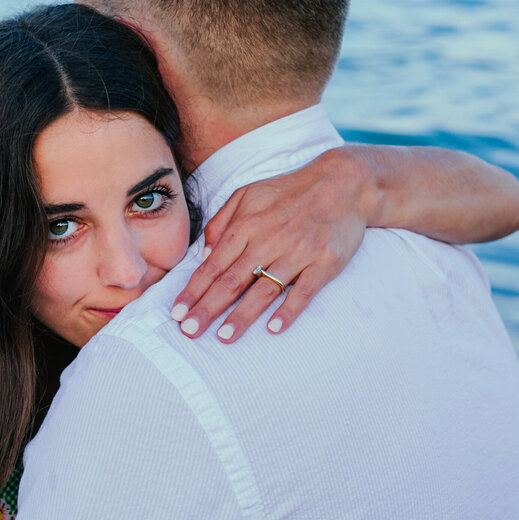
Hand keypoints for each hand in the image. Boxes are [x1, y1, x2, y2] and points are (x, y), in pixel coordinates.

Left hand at [171, 147, 376, 340]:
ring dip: (243, 315)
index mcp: (246, 226)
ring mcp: (298, 252)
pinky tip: (274, 329)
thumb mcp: (247, 195)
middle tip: (189, 330)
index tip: (176, 313)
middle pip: (232, 281)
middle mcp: (269, 240)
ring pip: (265, 289)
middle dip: (208, 308)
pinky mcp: (325, 262)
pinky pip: (304, 291)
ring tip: (224, 336)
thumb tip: (203, 254)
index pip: (213, 265)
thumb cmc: (289, 191)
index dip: (193, 291)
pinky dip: (289, 310)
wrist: (342, 183)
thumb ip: (221, 223)